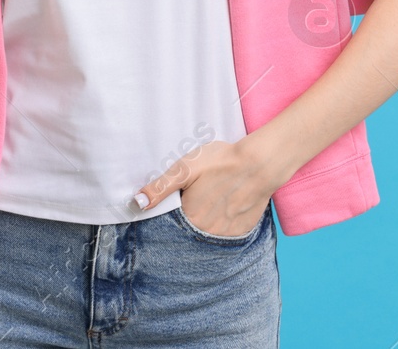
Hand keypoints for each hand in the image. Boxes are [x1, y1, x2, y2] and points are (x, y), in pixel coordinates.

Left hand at [132, 137, 284, 237]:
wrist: (260, 163)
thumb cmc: (221, 161)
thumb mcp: (185, 168)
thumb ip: (160, 187)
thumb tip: (137, 203)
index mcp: (189, 218)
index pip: (171, 225)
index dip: (172, 214)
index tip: (177, 202)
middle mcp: (206, 233)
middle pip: (189, 231)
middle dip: (188, 219)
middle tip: (198, 198)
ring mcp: (226, 234)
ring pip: (208, 234)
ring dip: (205, 223)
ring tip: (211, 202)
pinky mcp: (242, 231)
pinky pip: (226, 235)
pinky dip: (222, 225)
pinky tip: (225, 207)